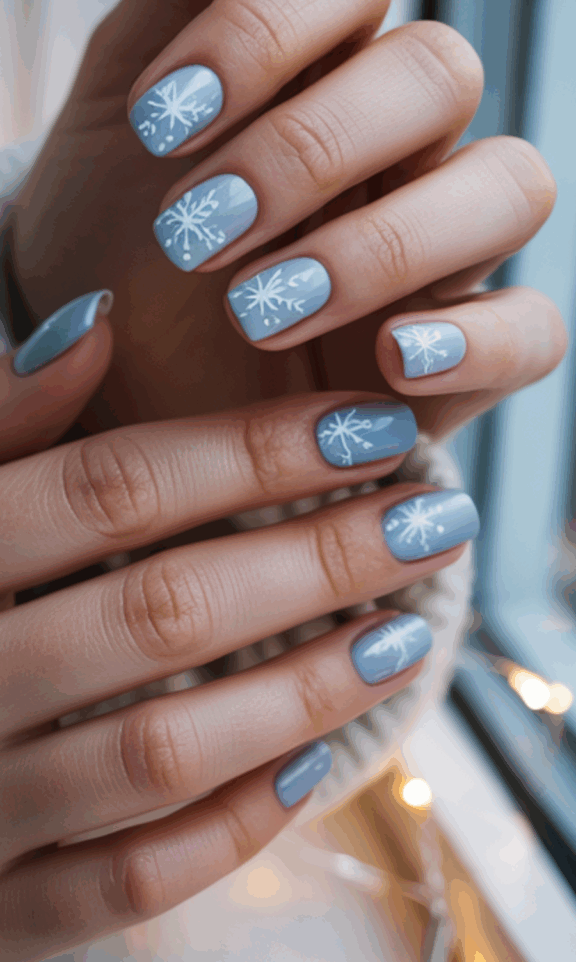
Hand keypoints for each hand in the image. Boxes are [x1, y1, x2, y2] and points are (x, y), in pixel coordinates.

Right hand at [0, 314, 478, 959]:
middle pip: (160, 610)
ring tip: (404, 633)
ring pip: (159, 749)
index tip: (372, 429)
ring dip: (299, 692)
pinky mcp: (2, 905)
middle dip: (313, 560)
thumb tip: (94, 322)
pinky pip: (123, 885)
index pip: (111, 489)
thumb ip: (9, 424)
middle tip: (427, 520)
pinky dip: (223, 831)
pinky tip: (307, 769)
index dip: (251, 453)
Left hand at [10, 0, 564, 436]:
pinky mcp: (463, 356)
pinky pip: (535, 330)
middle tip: (196, 230)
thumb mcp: (117, 112)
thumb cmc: (117, 240)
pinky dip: (477, 341)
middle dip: (309, 150)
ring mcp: (441, 249)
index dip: (261, 32)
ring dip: (382, 245)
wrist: (118, 373)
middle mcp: (399, 144)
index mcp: (320, 66)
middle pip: (439, 73)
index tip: (159, 123)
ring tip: (260, 311)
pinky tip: (389, 360)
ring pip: (511, 187)